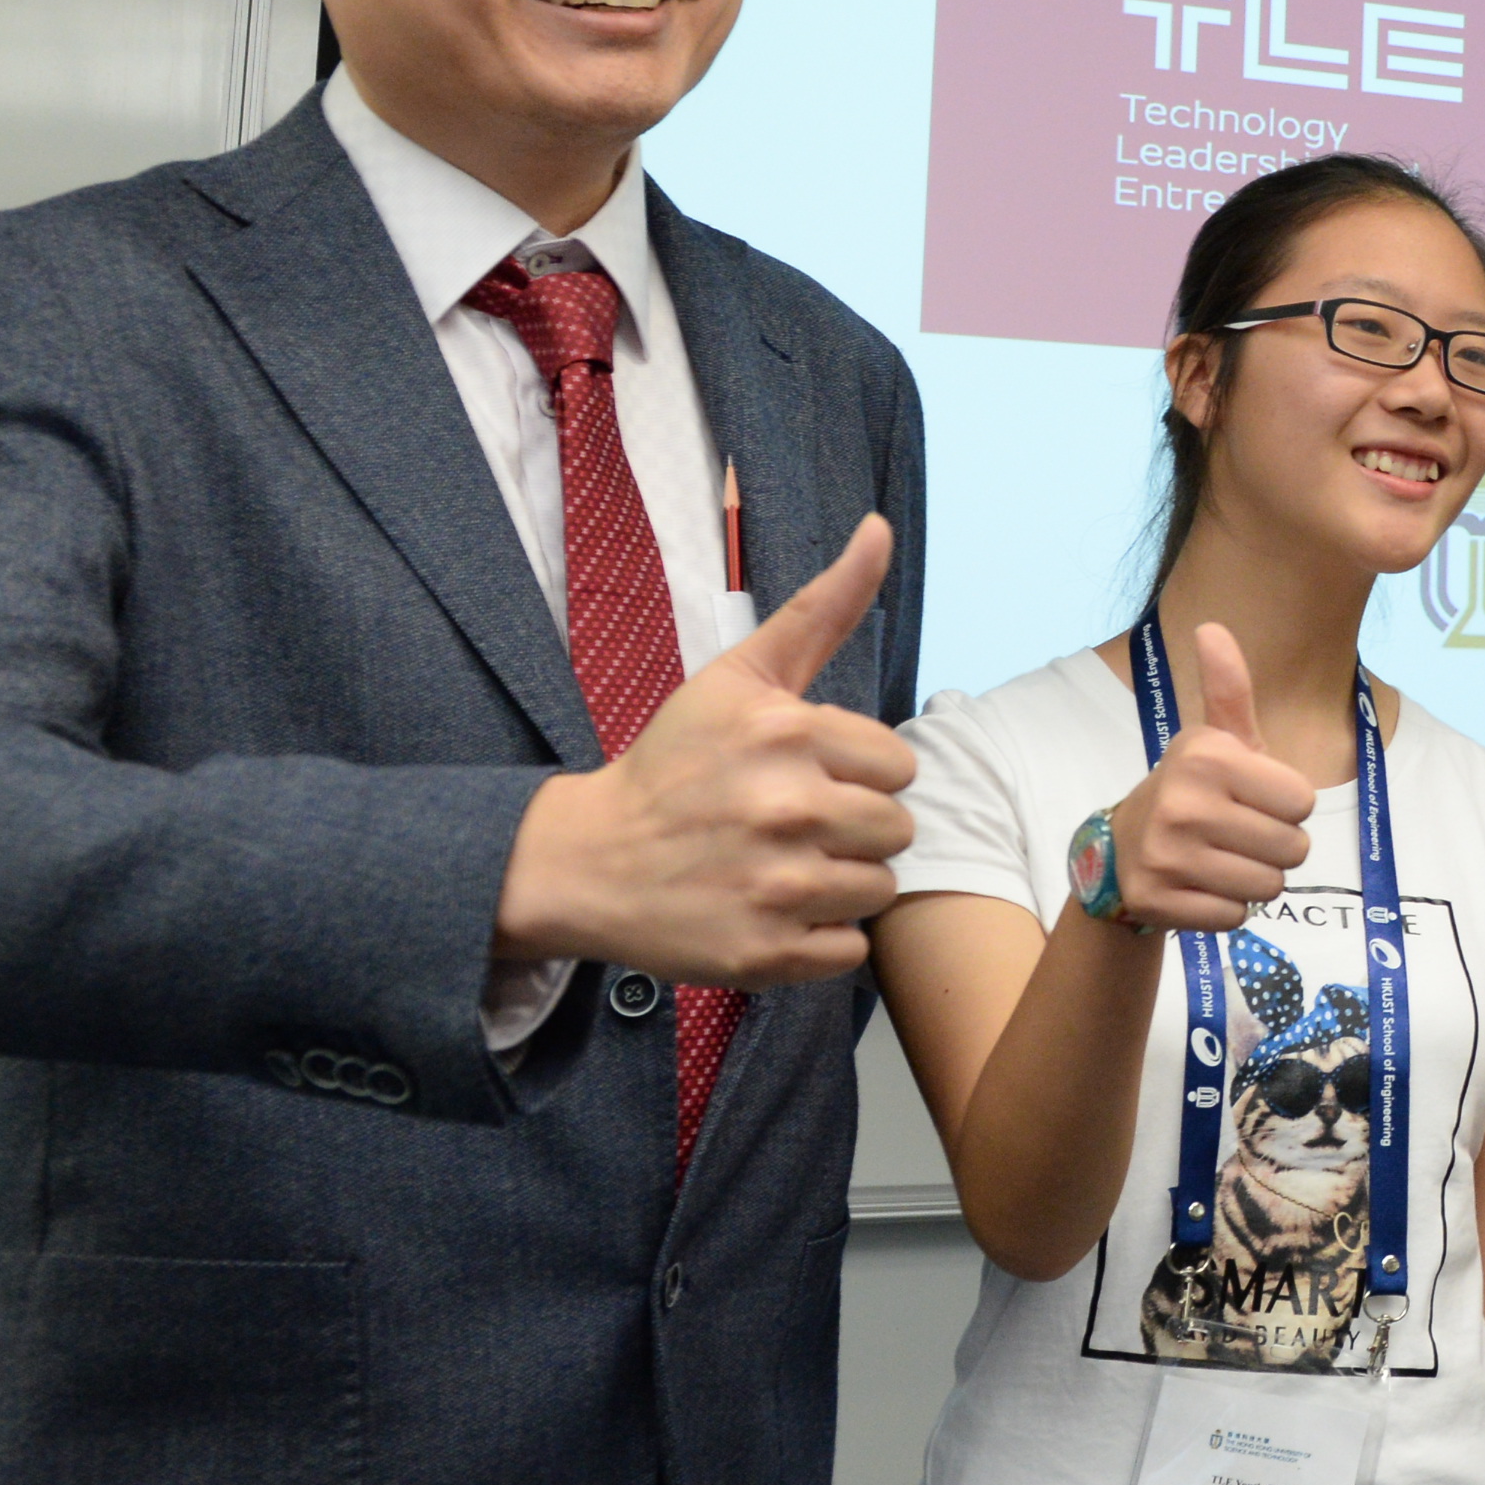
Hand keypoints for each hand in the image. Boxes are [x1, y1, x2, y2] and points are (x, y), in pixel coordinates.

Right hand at [495, 516, 917, 985]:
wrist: (586, 861)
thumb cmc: (673, 764)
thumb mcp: (739, 676)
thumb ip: (822, 608)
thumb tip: (880, 529)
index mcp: (785, 734)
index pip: (898, 764)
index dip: (857, 772)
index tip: (802, 774)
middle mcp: (786, 809)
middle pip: (897, 829)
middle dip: (854, 828)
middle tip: (789, 826)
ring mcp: (776, 887)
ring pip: (880, 889)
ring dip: (841, 883)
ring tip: (779, 867)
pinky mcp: (766, 955)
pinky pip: (850, 949)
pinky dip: (819, 938)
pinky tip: (769, 910)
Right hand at [1106, 622, 1321, 931]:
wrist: (1120, 850)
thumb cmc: (1192, 792)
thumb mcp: (1213, 741)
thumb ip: (1227, 688)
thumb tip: (1210, 626)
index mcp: (1206, 756)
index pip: (1303, 801)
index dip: (1286, 806)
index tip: (1252, 800)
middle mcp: (1183, 803)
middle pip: (1294, 848)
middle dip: (1276, 848)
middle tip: (1237, 835)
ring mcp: (1166, 855)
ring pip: (1268, 887)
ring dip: (1254, 880)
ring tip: (1221, 860)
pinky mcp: (1158, 901)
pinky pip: (1235, 917)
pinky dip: (1226, 908)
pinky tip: (1199, 886)